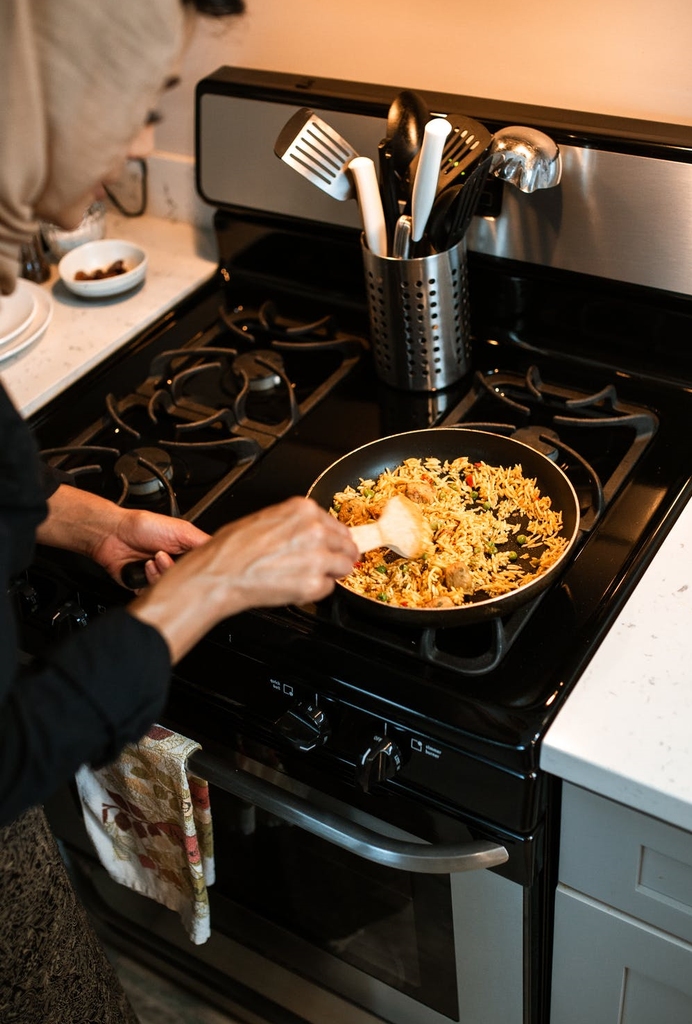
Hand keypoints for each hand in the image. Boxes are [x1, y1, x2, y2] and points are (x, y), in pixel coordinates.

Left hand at [36, 484, 208, 585]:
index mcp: (188, 551)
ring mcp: (160, 576)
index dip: (198, 569)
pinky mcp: (145, 586)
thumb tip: (222, 551)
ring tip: (150, 560)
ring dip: (158, 575)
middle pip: (186, 582)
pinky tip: (142, 569)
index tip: (190, 564)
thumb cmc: (142, 527)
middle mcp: (175, 565)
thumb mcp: (181, 529)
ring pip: (170, 589)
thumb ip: (203, 541)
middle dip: (173, 570)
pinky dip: (146, 584)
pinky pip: (153, 595)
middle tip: (163, 557)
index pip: (203, 567)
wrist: (113, 535)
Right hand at [130, 497, 358, 662]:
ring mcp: (317, 558)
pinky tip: (293, 586)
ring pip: (343, 567)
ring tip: (303, 576)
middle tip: (322, 565)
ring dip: (329, 574)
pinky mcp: (314, 584)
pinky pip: (328, 589)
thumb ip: (294, 523)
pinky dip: (314, 591)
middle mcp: (315, 530)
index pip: (337, 525)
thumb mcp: (265, 519)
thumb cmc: (232, 548)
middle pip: (347, 545)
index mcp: (303, 510)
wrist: (218, 574)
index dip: (334, 539)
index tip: (332, 546)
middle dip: (337, 556)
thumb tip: (313, 532)